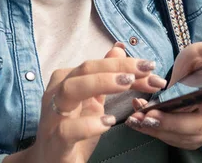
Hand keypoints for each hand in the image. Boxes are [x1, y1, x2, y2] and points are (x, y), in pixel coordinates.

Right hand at [7, 43, 165, 162]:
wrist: (51, 162)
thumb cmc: (72, 129)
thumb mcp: (92, 101)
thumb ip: (104, 76)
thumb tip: (119, 49)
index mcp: (66, 80)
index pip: (96, 64)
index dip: (124, 63)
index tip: (150, 66)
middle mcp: (57, 93)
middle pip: (84, 69)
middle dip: (117, 67)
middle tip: (145, 71)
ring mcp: (53, 116)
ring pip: (71, 89)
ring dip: (101, 83)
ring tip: (128, 83)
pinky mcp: (55, 141)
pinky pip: (68, 128)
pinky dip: (89, 124)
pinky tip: (109, 122)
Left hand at [125, 41, 201, 149]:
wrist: (187, 78)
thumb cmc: (195, 64)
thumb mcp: (201, 52)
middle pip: (201, 125)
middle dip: (173, 122)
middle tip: (150, 116)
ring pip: (186, 137)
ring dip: (160, 130)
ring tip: (139, 119)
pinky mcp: (195, 138)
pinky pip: (176, 141)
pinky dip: (157, 133)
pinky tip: (141, 124)